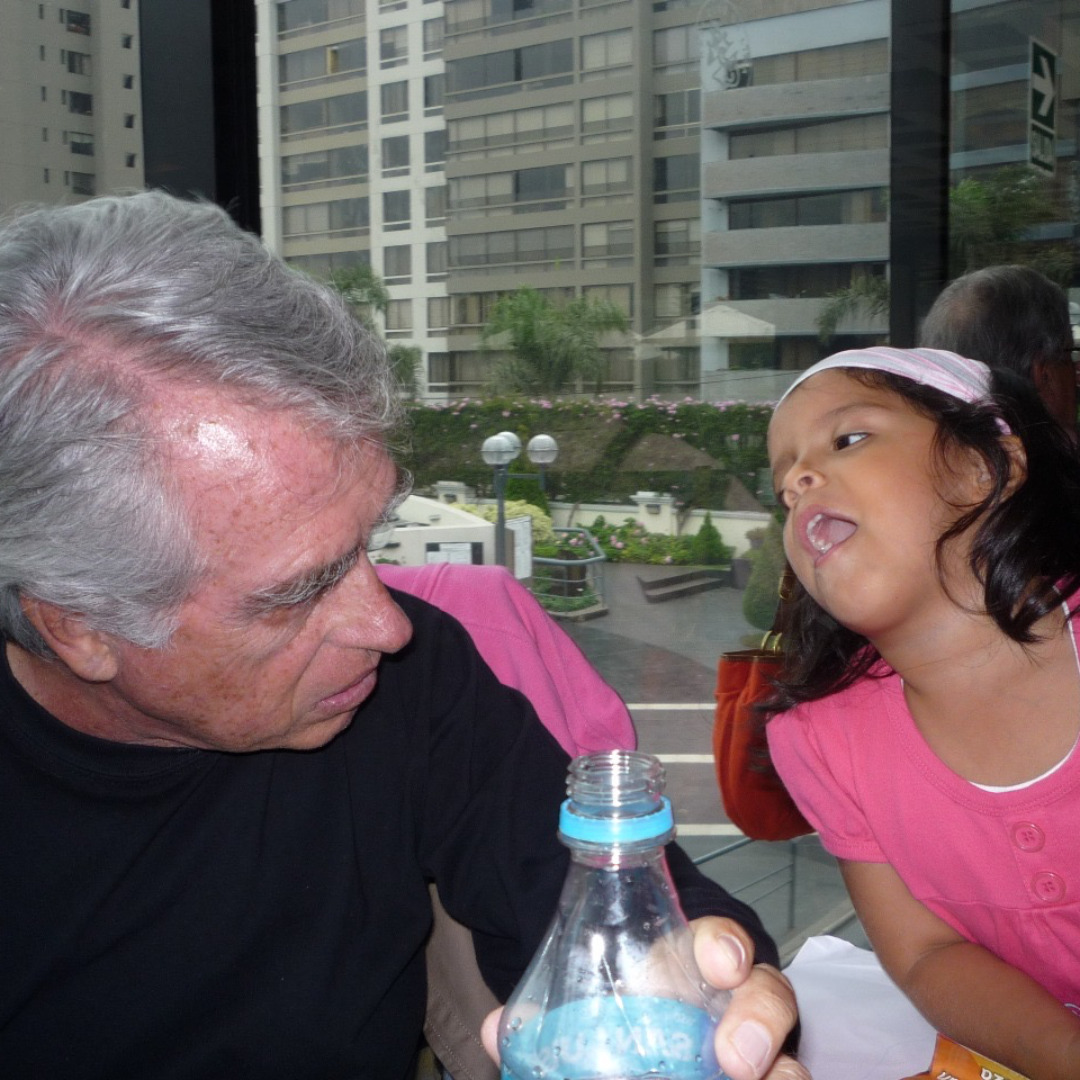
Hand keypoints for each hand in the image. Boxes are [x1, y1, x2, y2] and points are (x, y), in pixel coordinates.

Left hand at [480, 915, 806, 1079]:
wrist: (648, 1024)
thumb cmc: (630, 999)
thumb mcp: (593, 995)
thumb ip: (548, 1009)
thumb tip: (495, 1031)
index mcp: (696, 961)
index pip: (723, 939)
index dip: (726, 946)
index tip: (717, 962)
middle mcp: (739, 1003)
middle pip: (771, 997)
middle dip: (763, 1020)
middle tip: (736, 1057)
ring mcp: (754, 1050)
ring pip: (790, 1058)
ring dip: (784, 1074)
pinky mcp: (760, 1076)